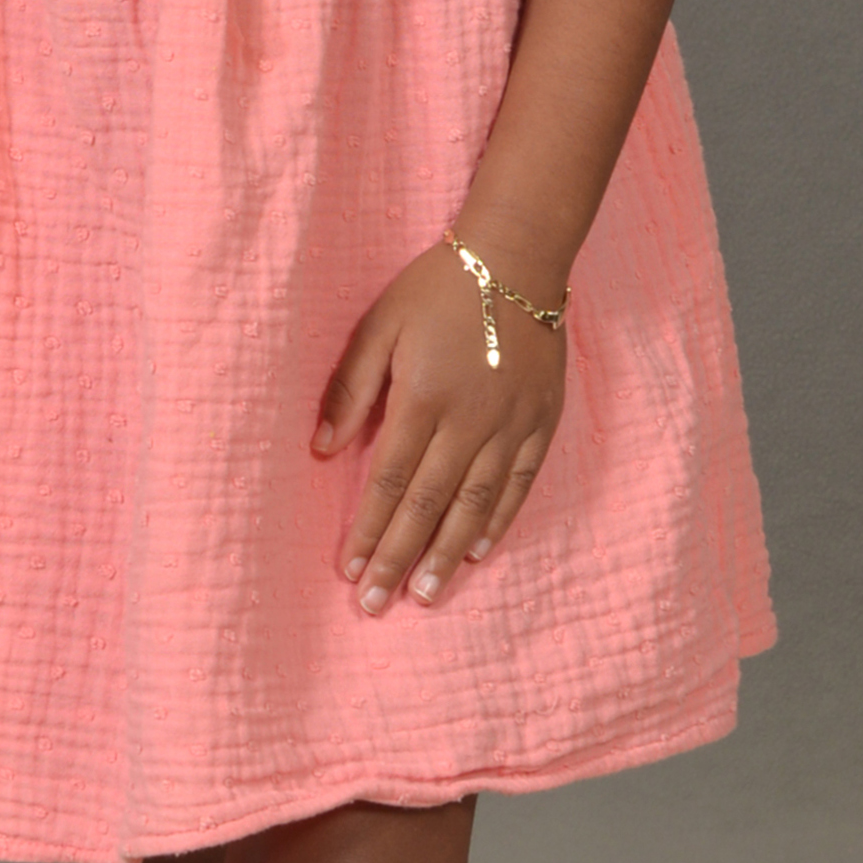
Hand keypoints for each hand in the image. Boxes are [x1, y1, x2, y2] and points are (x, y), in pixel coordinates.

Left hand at [312, 237, 567, 613]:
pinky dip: (498, 521)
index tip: (349, 571)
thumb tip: (320, 447)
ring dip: (447, 554)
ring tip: (426, 595)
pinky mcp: (541, 421)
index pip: (388, 481)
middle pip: (427, 505)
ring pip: (475, 505)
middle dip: (400, 558)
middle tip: (377, 605)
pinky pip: (519, 483)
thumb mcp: (380, 323)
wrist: (518, 257)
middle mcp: (469, 422)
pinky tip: (478, 550)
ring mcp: (510, 425)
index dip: (368, 530)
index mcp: (424, 398)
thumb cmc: (439, 287)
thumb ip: (350, 386)